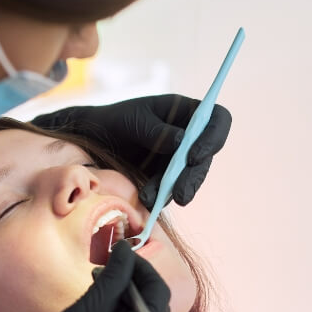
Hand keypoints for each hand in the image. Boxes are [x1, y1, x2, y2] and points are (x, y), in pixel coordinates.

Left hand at [32, 94, 231, 207]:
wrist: (94, 140)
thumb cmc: (115, 120)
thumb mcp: (133, 120)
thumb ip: (155, 130)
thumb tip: (181, 141)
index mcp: (186, 112)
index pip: (217, 120)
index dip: (213, 137)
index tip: (193, 156)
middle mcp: (189, 136)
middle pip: (206, 155)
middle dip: (194, 176)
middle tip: (181, 194)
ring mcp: (180, 158)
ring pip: (191, 177)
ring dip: (176, 190)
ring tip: (153, 199)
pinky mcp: (168, 177)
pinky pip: (173, 189)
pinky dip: (161, 196)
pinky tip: (147, 199)